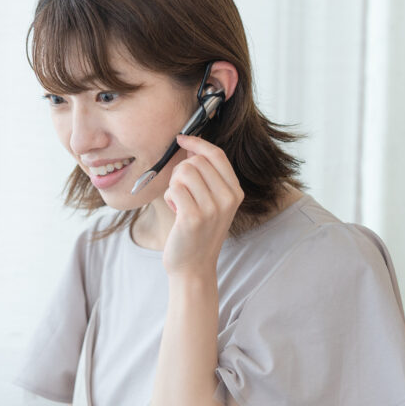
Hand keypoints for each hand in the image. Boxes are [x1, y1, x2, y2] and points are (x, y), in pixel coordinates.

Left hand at [162, 134, 243, 277]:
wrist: (193, 267)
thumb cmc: (196, 232)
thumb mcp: (210, 202)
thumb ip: (205, 176)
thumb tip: (190, 145)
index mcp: (235, 192)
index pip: (216, 154)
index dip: (197, 143)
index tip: (181, 138)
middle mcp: (228, 198)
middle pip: (195, 162)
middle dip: (180, 172)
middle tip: (182, 194)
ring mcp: (212, 208)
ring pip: (183, 172)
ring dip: (174, 186)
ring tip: (180, 205)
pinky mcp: (193, 217)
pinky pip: (174, 189)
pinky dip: (169, 198)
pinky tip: (175, 212)